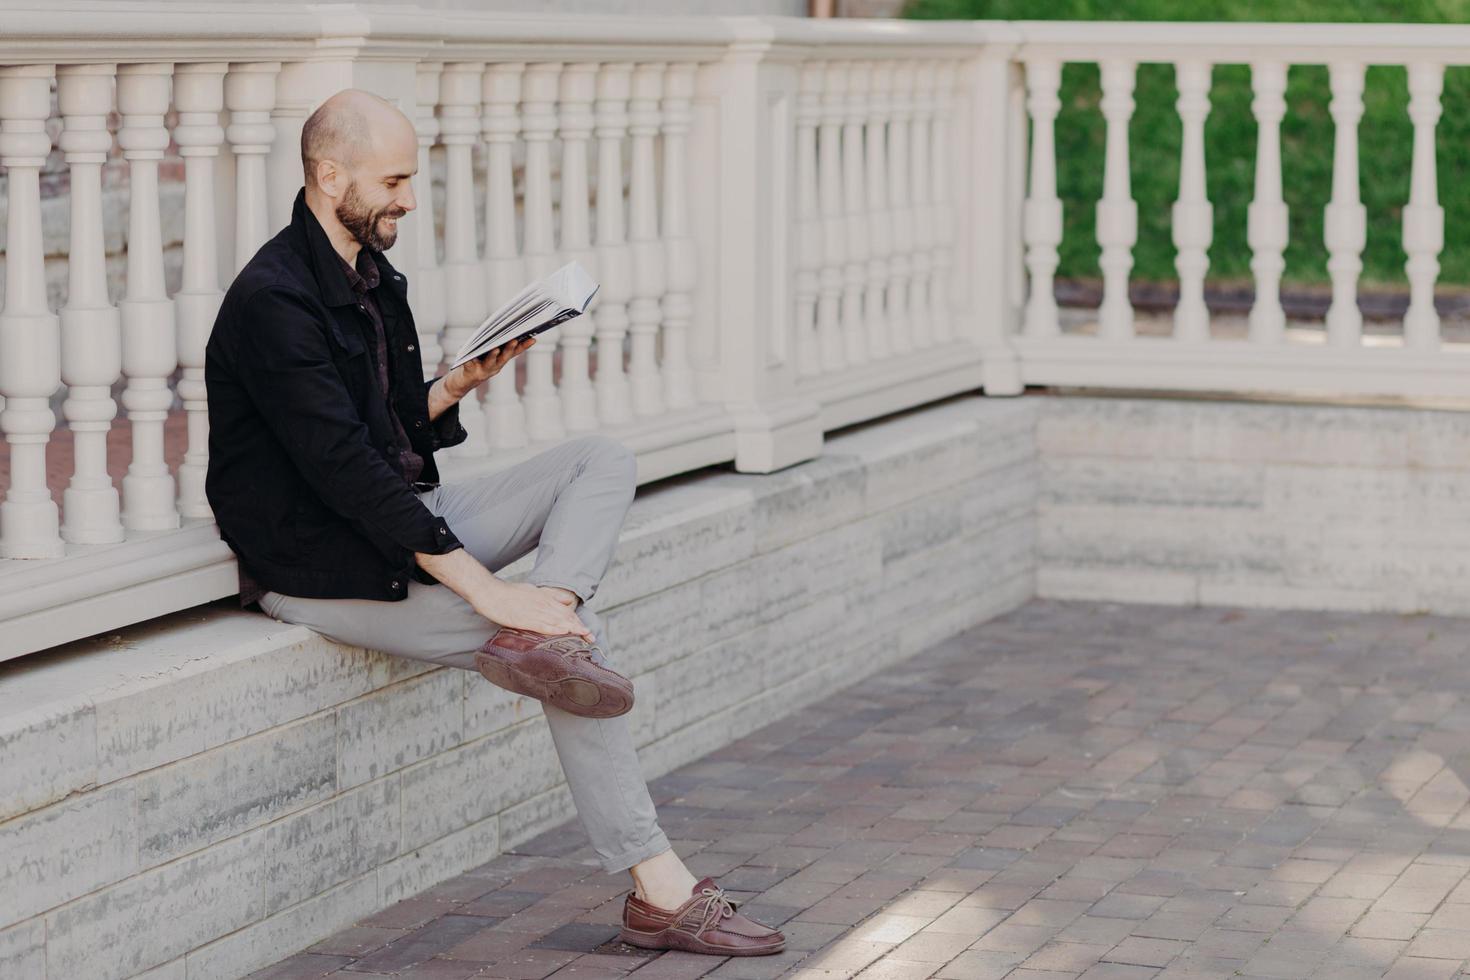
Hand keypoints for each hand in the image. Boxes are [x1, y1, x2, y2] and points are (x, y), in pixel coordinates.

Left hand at [445, 336, 534, 398]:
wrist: (463, 381)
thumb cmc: (477, 363)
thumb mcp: (489, 354)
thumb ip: (498, 345)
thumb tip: (505, 328)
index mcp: (501, 360)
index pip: (515, 352)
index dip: (524, 346)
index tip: (532, 339)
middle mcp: (495, 366)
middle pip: (504, 357)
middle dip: (510, 349)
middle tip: (514, 340)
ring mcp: (483, 370)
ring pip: (490, 362)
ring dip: (493, 355)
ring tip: (495, 348)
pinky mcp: (470, 371)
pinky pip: (469, 363)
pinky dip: (468, 358)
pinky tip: (464, 349)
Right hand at [473, 580, 592, 639]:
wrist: (489, 592)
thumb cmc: (508, 593)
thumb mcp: (532, 591)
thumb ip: (548, 596)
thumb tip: (564, 600)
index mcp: (543, 598)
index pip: (564, 611)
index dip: (577, 621)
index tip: (587, 630)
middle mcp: (541, 604)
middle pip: (564, 616)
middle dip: (579, 627)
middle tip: (591, 637)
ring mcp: (532, 611)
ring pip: (556, 620)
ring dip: (571, 629)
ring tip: (584, 636)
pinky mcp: (522, 619)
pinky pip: (540, 624)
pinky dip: (553, 628)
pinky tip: (563, 632)